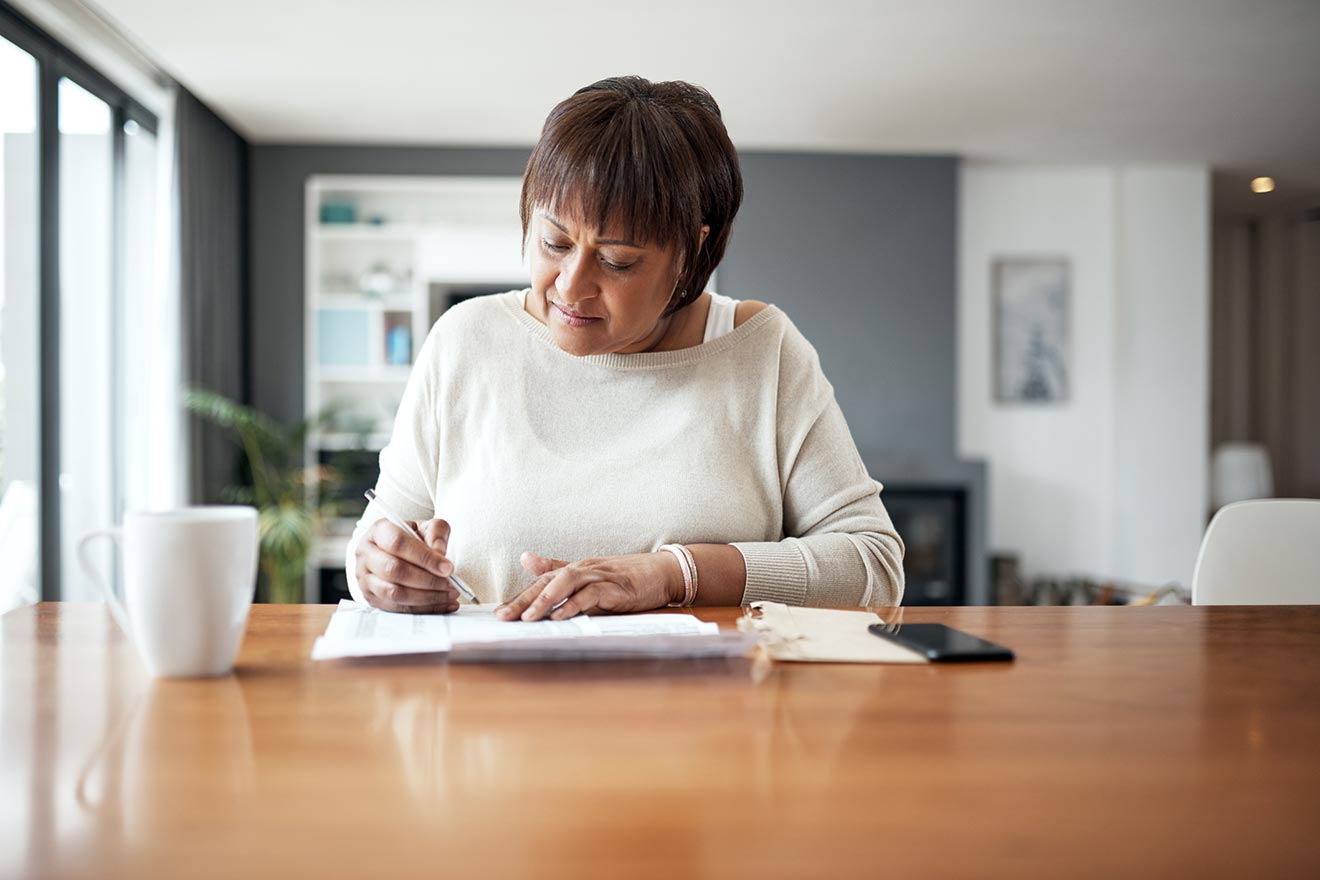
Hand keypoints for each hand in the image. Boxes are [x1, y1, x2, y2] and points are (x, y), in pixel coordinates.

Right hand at [355, 517, 459, 613]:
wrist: (395, 553)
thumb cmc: (412, 539)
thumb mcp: (426, 528)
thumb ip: (436, 533)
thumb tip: (440, 553)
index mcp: (378, 531)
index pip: (398, 543)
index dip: (425, 557)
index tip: (448, 568)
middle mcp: (366, 554)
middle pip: (394, 570)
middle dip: (427, 580)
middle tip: (451, 584)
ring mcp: (365, 578)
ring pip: (394, 593)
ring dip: (426, 597)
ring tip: (449, 594)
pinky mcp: (371, 598)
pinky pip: (398, 609)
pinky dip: (424, 609)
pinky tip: (444, 604)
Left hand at [495, 551, 683, 620]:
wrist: (661, 572)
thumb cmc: (626, 576)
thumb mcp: (589, 575)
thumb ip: (558, 569)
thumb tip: (526, 559)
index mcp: (575, 570)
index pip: (541, 583)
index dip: (520, 597)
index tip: (499, 613)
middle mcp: (583, 570)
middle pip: (547, 583)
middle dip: (523, 600)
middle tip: (503, 617)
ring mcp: (599, 576)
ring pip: (565, 584)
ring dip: (545, 601)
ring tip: (527, 618)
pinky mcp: (615, 587)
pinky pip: (591, 594)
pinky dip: (575, 605)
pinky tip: (562, 617)